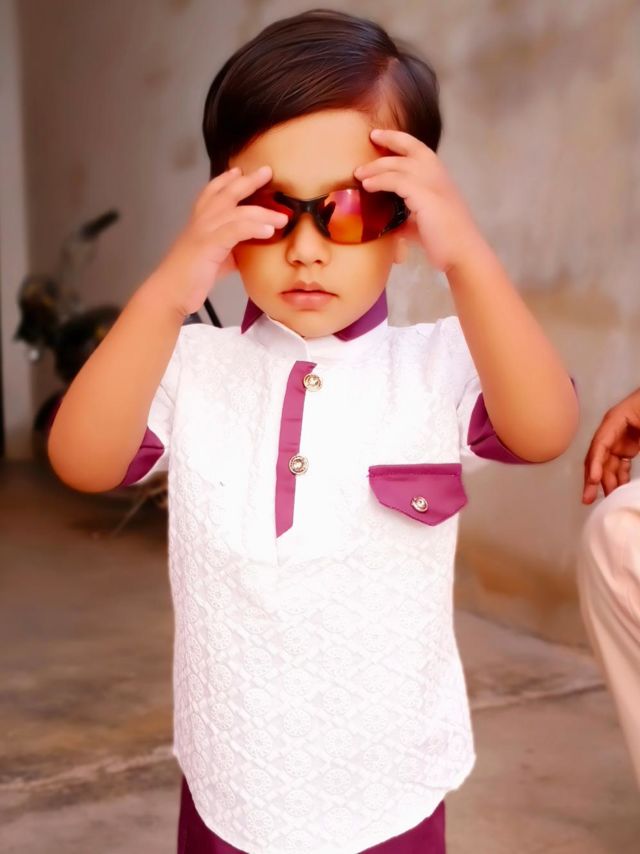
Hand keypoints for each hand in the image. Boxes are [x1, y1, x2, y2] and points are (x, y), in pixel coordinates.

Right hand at [151, 165, 287, 315]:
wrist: (171, 292)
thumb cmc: (189, 278)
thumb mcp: (213, 258)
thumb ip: (230, 248)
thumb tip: (248, 248)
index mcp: (199, 222)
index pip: (211, 192)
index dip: (225, 180)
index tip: (239, 170)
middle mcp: (201, 221)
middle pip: (227, 193)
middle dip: (248, 181)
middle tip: (267, 171)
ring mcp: (204, 231)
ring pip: (237, 212)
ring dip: (263, 213)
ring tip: (282, 217)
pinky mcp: (209, 245)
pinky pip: (235, 230)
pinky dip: (254, 228)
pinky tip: (268, 231)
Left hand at [353, 128, 483, 273]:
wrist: (462, 253)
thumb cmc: (445, 241)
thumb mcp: (422, 224)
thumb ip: (406, 219)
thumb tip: (389, 225)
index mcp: (439, 177)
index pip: (417, 148)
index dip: (397, 139)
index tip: (378, 136)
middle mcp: (438, 174)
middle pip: (407, 149)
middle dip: (385, 144)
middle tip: (365, 147)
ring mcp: (432, 183)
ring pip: (399, 164)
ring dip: (376, 168)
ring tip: (359, 174)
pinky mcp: (425, 196)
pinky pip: (397, 181)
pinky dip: (380, 181)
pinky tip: (368, 186)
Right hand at [582, 388, 639, 503]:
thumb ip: (638, 438)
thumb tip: (626, 457)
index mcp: (615, 419)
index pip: (599, 444)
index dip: (595, 463)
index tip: (594, 480)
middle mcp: (612, 431)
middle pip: (598, 456)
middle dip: (593, 478)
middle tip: (587, 499)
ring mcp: (619, 439)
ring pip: (607, 464)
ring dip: (607, 482)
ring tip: (607, 500)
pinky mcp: (627, 446)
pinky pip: (619, 464)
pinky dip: (619, 477)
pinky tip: (618, 489)